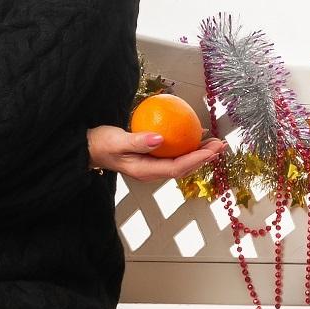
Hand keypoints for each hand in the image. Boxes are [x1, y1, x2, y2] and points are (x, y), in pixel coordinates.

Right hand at [88, 125, 227, 181]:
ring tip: (214, 143)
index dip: (195, 160)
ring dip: (198, 153)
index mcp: (144, 171)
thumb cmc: (100, 143)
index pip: (176, 168)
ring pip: (180, 162)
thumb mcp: (117, 140)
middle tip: (220, 145)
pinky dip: (186, 147)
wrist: (89, 148)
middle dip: (203, 158)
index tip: (211, 151)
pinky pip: (174, 154)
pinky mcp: (151, 159)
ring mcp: (151, 166)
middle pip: (183, 167)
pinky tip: (193, 136)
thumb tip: (160, 139)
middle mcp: (151, 172)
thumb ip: (137, 141)